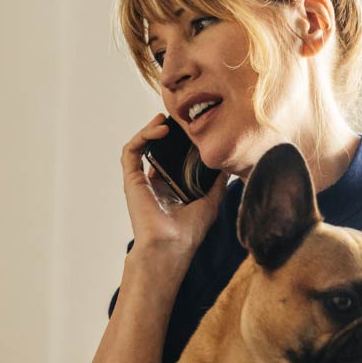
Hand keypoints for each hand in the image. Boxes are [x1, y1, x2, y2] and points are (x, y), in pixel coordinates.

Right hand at [121, 114, 227, 262]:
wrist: (170, 246)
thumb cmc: (188, 231)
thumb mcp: (211, 200)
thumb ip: (218, 180)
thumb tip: (229, 161)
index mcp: (170, 187)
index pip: (171, 156)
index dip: (178, 140)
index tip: (191, 126)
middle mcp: (153, 182)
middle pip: (155, 148)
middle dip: (164, 130)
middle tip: (178, 116)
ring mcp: (140, 180)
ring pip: (141, 145)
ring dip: (151, 129)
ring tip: (166, 119)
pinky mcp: (131, 179)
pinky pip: (131, 150)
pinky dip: (143, 136)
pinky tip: (160, 129)